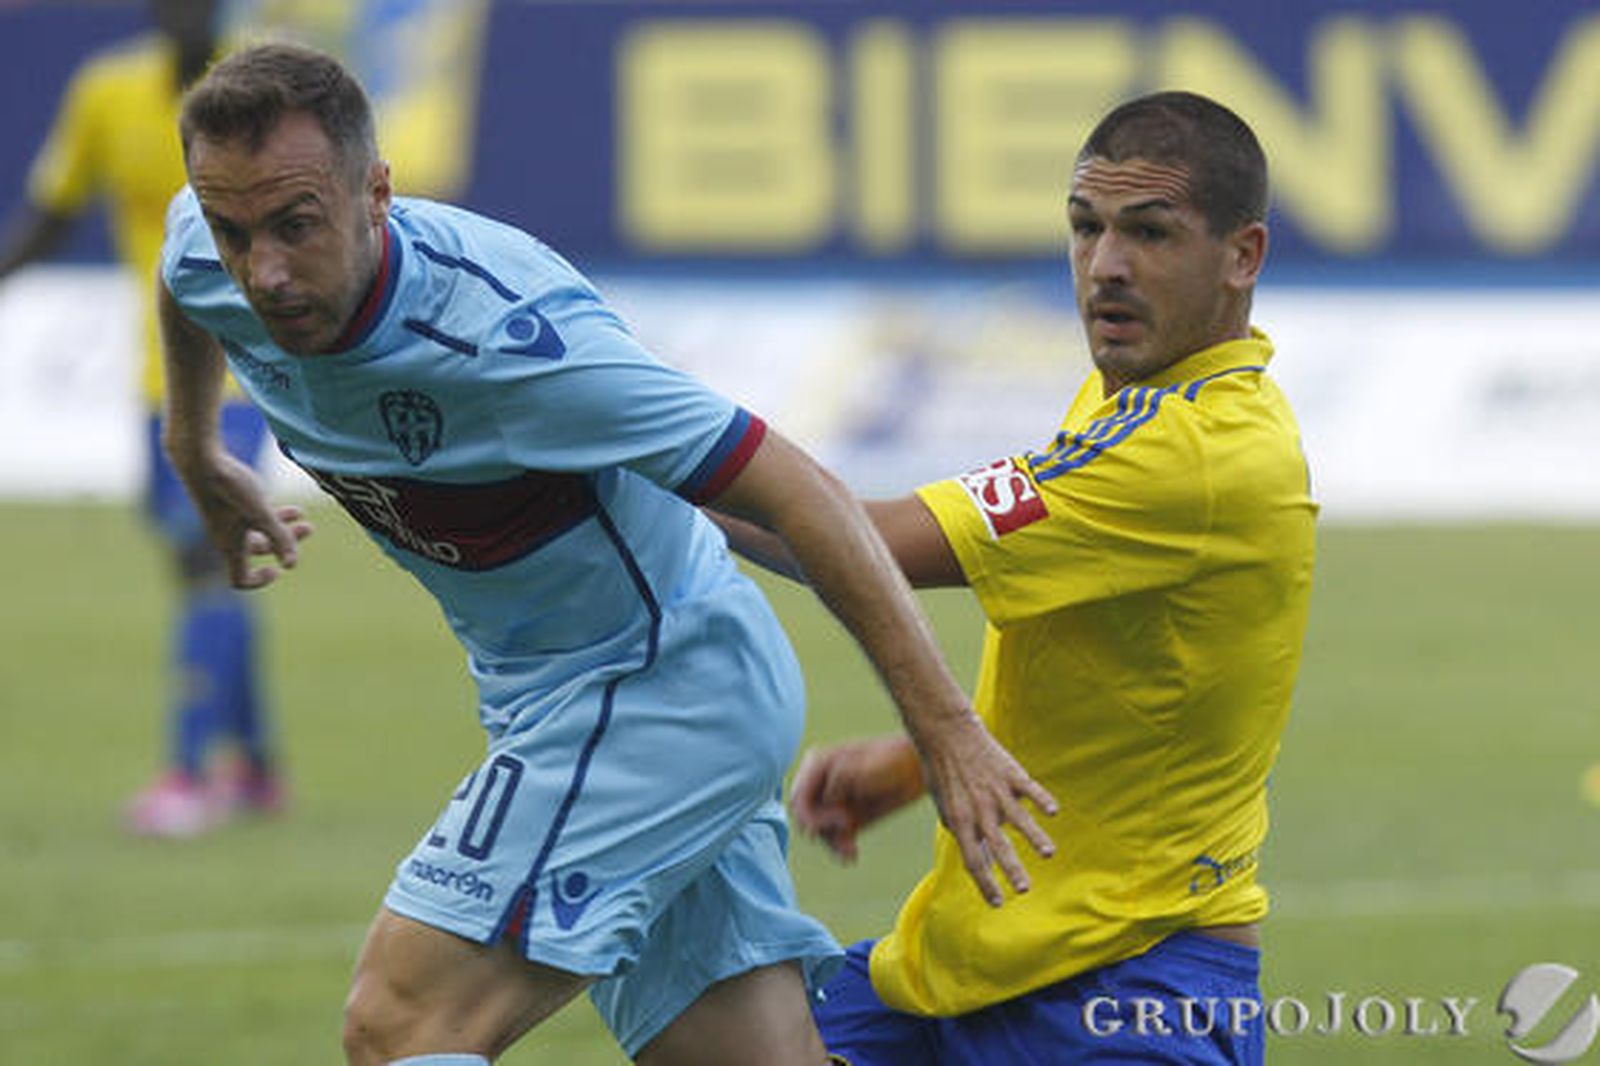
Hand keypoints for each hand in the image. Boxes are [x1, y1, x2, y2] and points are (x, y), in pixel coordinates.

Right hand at [185, 452, 313, 588]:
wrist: (200, 460)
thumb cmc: (230, 489)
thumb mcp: (261, 514)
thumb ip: (279, 538)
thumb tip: (291, 565)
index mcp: (230, 546)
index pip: (239, 579)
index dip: (259, 580)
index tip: (277, 569)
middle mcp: (227, 537)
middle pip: (259, 550)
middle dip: (286, 543)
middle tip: (309, 529)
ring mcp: (227, 520)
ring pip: (259, 530)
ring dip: (283, 527)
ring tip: (303, 516)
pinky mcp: (229, 503)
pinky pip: (254, 516)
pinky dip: (272, 514)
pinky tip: (292, 507)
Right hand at [789, 735, 926, 861]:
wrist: (917, 769)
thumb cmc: (893, 760)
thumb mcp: (864, 767)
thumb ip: (840, 779)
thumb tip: (827, 798)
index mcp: (817, 764)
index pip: (799, 797)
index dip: (812, 814)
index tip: (841, 820)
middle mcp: (820, 784)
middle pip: (804, 817)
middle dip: (822, 830)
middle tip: (848, 829)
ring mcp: (831, 802)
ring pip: (818, 832)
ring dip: (831, 843)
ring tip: (851, 851)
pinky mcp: (845, 818)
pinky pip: (833, 839)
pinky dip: (839, 849)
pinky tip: (851, 856)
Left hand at [913, 711, 1057, 906]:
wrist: (945, 734)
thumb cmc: (943, 773)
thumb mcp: (945, 806)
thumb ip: (962, 830)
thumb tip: (981, 856)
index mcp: (959, 821)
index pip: (973, 861)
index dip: (985, 884)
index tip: (997, 903)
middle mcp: (979, 809)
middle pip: (997, 846)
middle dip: (1012, 870)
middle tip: (1025, 889)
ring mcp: (995, 791)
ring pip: (1018, 818)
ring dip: (1034, 837)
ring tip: (1048, 853)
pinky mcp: (1009, 773)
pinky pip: (1029, 789)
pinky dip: (1041, 800)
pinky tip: (1053, 812)